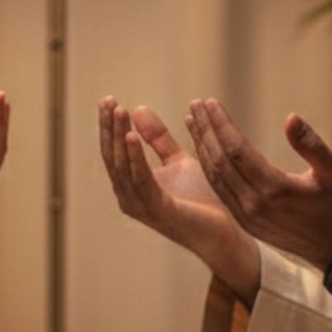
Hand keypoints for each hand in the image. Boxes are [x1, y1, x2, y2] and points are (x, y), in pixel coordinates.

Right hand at [99, 97, 260, 304]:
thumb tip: (137, 109)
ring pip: (121, 168)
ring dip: (119, 137)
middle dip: (108, 128)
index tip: (108, 99)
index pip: (113, 152)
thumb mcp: (178, 160)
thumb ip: (157, 139)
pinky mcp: (160, 210)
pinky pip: (141, 180)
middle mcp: (130, 198)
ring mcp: (142, 207)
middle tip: (107, 100)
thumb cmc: (201, 199)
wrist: (224, 231)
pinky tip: (132, 136)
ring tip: (119, 111)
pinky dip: (134, 157)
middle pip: (112, 158)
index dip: (109, 126)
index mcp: (132, 186)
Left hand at [185, 99, 331, 270]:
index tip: (211, 102)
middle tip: (196, 105)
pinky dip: (208, 166)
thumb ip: (312, 144)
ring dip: (202, 146)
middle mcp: (254, 204)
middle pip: (220, 161)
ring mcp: (246, 215)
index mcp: (275, 189)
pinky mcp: (243, 221)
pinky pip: (219, 190)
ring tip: (192, 121)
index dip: (222, 124)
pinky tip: (203, 148)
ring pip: (215, 176)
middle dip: (206, 130)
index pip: (237, 150)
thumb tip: (291, 117)